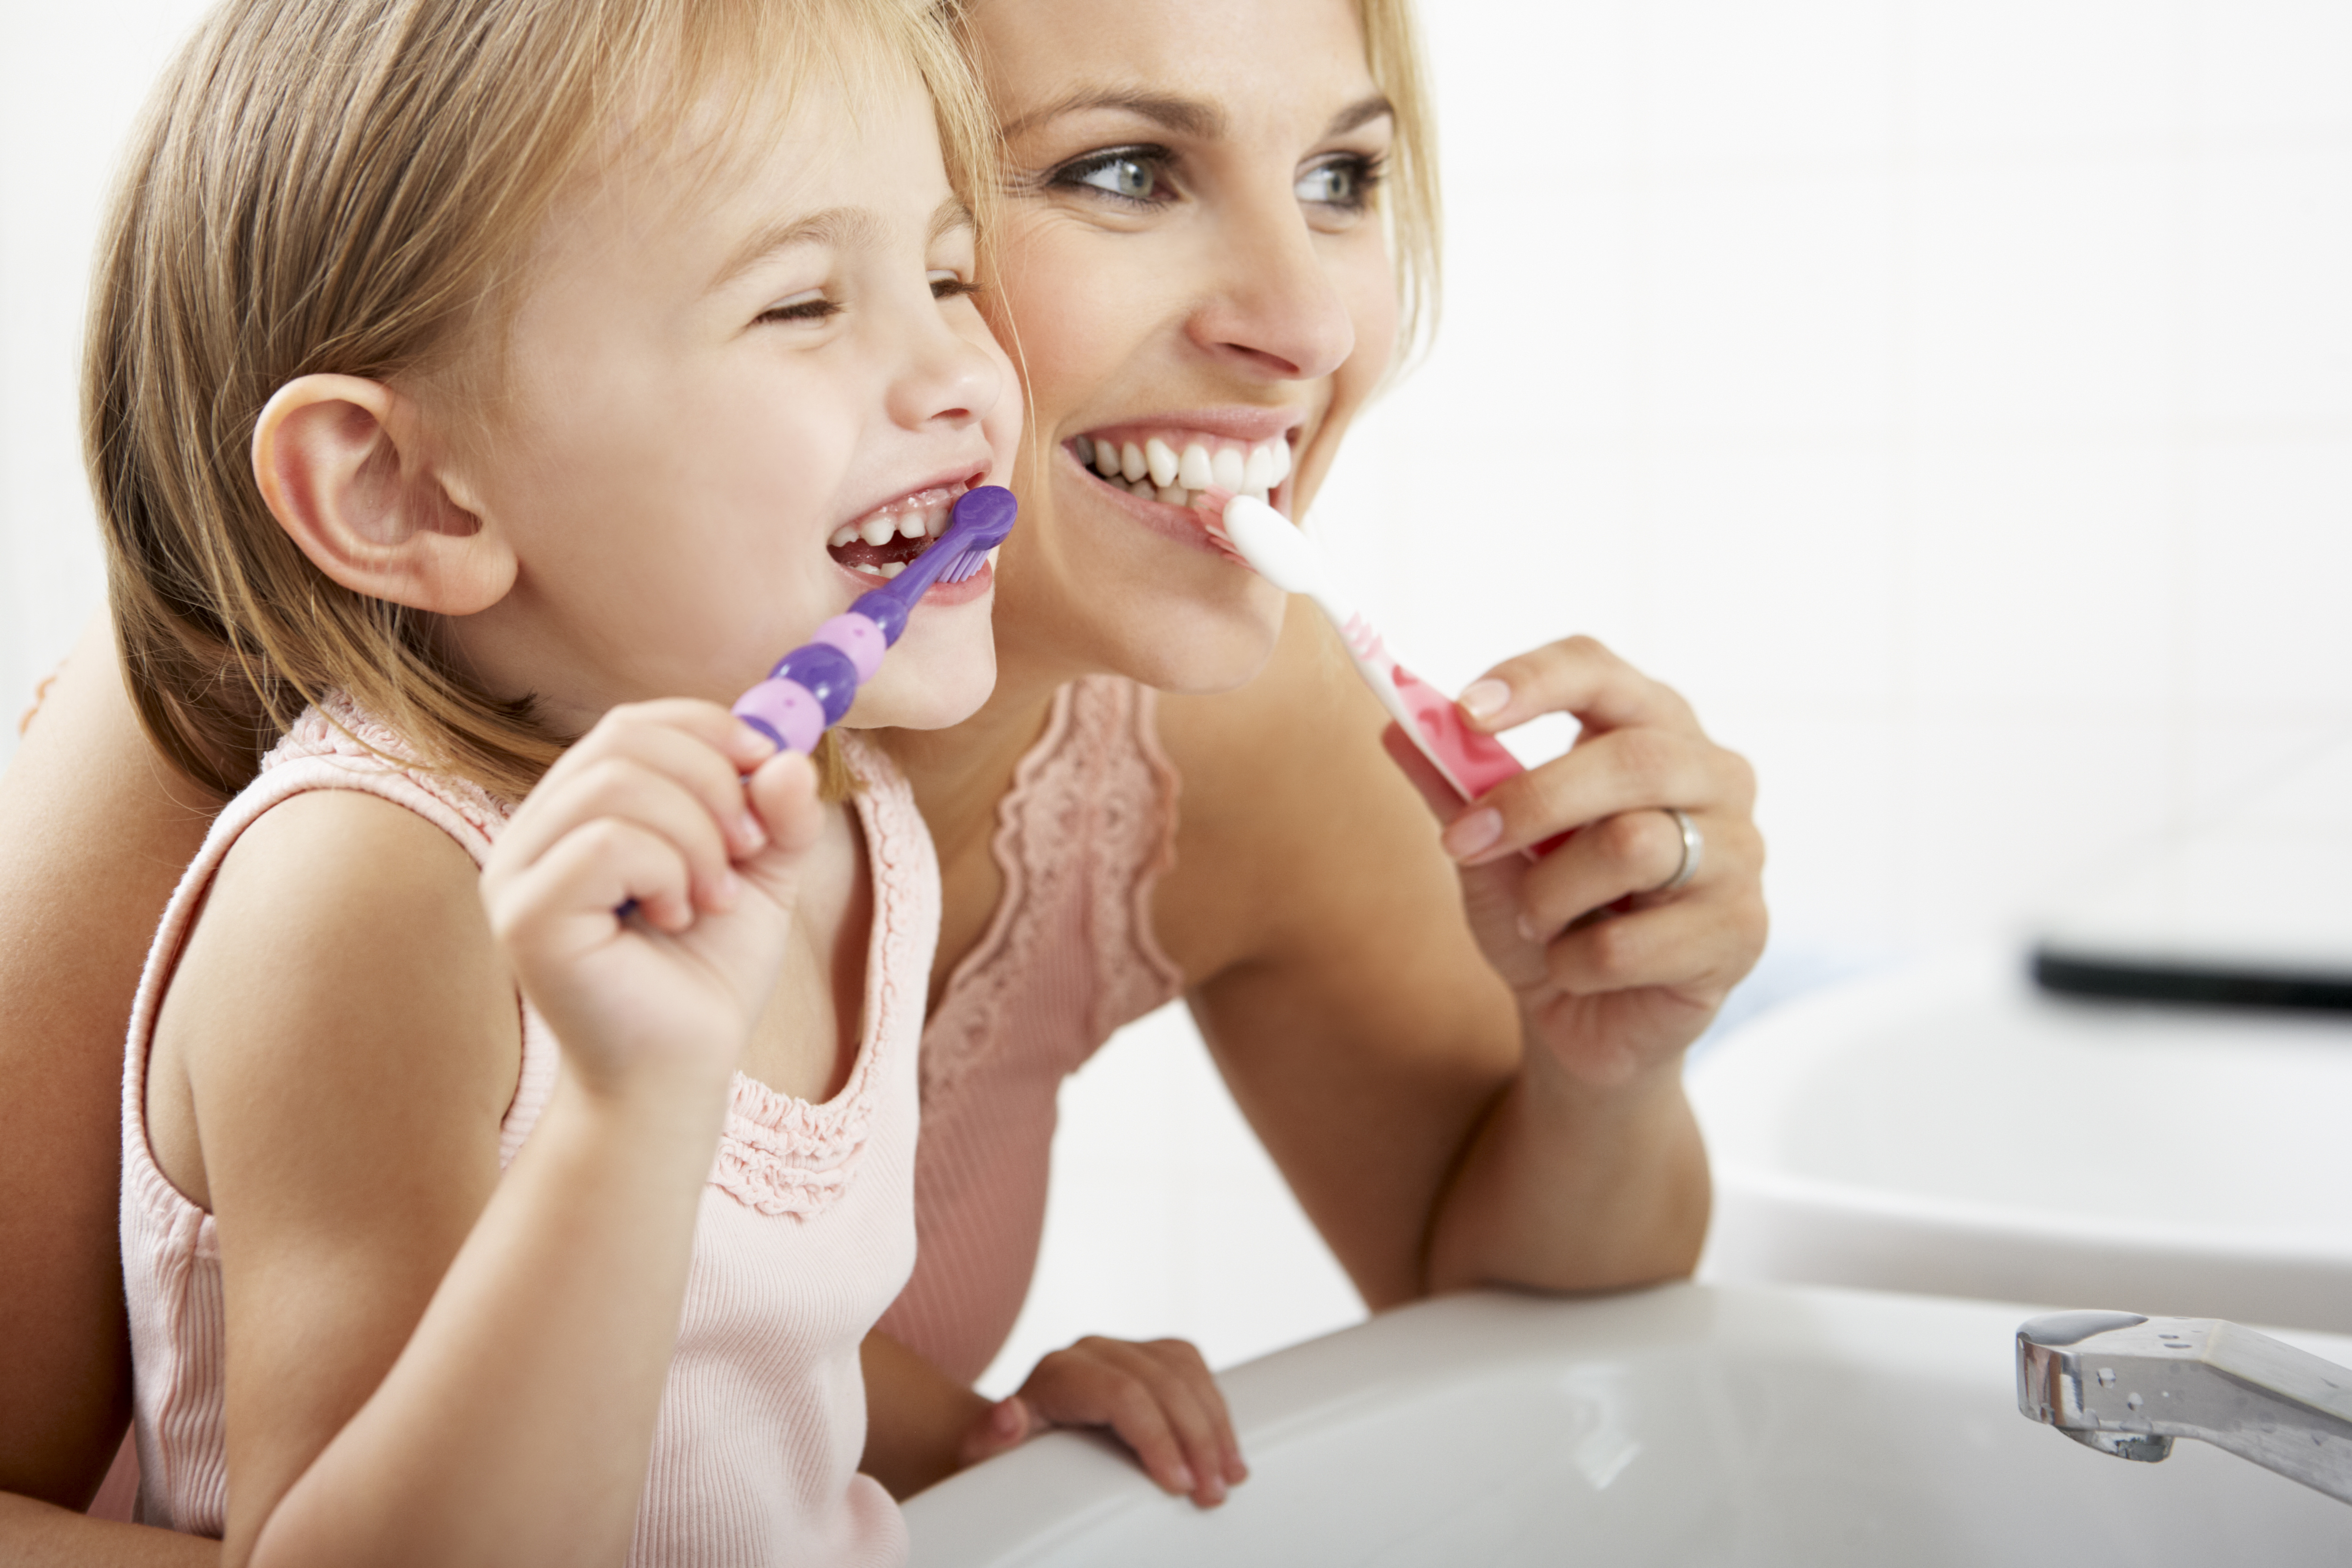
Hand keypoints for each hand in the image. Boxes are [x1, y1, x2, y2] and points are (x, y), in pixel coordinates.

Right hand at [480, 700, 825, 1097]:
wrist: (679, 1072)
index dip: (708, 728)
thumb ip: (781, 812)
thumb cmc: (707, 973)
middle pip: (623, 738)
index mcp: (581, 810)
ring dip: (696, 834)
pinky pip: (604, 845)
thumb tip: (789, 752)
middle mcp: (535, 831)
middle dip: (712, 782)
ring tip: (716, 895)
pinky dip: (665, 871)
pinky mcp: (524, 916)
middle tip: (750, 848)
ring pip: (615, 784)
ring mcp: (517, 872)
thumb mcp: (764, 875)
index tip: (767, 763)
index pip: (634, 724)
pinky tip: (677, 917)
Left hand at [957, 1337, 1247, 1508]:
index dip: (1157, 1437)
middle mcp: (1093, 1351)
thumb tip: (1010, 1414)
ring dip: (1215, 1425)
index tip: (1178, 1485)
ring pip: (1185, 1371)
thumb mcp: (985, 1453)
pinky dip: (1215, 1408)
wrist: (1013, 1433)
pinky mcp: (1149, 1356)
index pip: (1123, 1394)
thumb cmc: (1003, 1453)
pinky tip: (1226, 1447)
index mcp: (1059, 1373)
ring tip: (1229, 1477)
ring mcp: (1124, 1349)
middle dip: (1196, 1441)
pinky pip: (1193, 1369)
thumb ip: (991, 1437)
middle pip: (1162, 1384)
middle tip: (1212, 1494)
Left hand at [1383, 636, 1765, 1085]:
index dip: (1534, 681)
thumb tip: (1395, 723)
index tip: (1462, 712)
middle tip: (1464, 840)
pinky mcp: (1740, 935)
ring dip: (1549, 894)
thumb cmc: (1547, 914)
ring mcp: (1740, 856)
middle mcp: (1715, 778)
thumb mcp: (1489, 848)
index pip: (1602, 671)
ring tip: (1534, 921)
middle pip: (1634, 758)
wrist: (1586, 1019)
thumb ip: (1454, 787)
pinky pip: (1629, 944)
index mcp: (1653, 730)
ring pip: (1634, 846)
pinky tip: (1575, 968)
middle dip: (1533, 800)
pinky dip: (1573, 963)